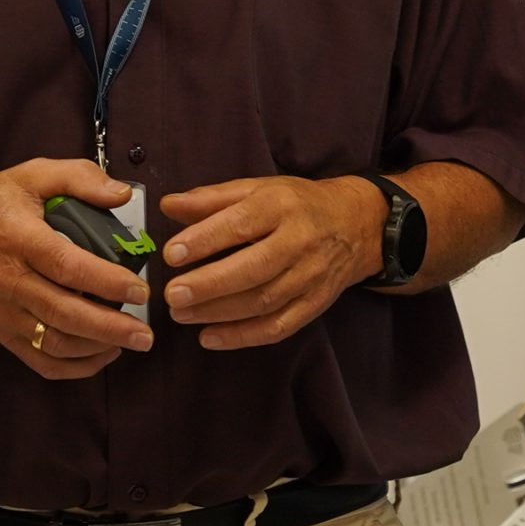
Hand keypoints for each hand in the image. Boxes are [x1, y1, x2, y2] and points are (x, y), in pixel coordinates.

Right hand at [0, 158, 154, 379]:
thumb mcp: (30, 175)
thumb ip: (79, 178)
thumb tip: (122, 195)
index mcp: (20, 239)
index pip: (66, 265)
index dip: (106, 281)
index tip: (139, 289)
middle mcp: (11, 280)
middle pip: (63, 312)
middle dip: (110, 327)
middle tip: (146, 332)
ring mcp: (4, 312)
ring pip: (53, 341)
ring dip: (96, 348)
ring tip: (131, 342)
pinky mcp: (1, 331)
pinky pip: (37, 359)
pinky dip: (72, 366)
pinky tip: (100, 355)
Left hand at [159, 174, 381, 349]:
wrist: (356, 224)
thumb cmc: (297, 203)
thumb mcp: (257, 188)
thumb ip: (212, 198)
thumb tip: (168, 206)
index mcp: (281, 205)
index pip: (240, 223)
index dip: (205, 240)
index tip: (171, 254)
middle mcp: (299, 241)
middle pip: (254, 268)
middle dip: (210, 284)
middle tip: (172, 294)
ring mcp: (310, 276)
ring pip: (263, 301)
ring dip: (219, 312)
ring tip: (181, 314)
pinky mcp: (315, 303)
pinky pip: (278, 327)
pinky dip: (243, 336)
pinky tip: (210, 338)